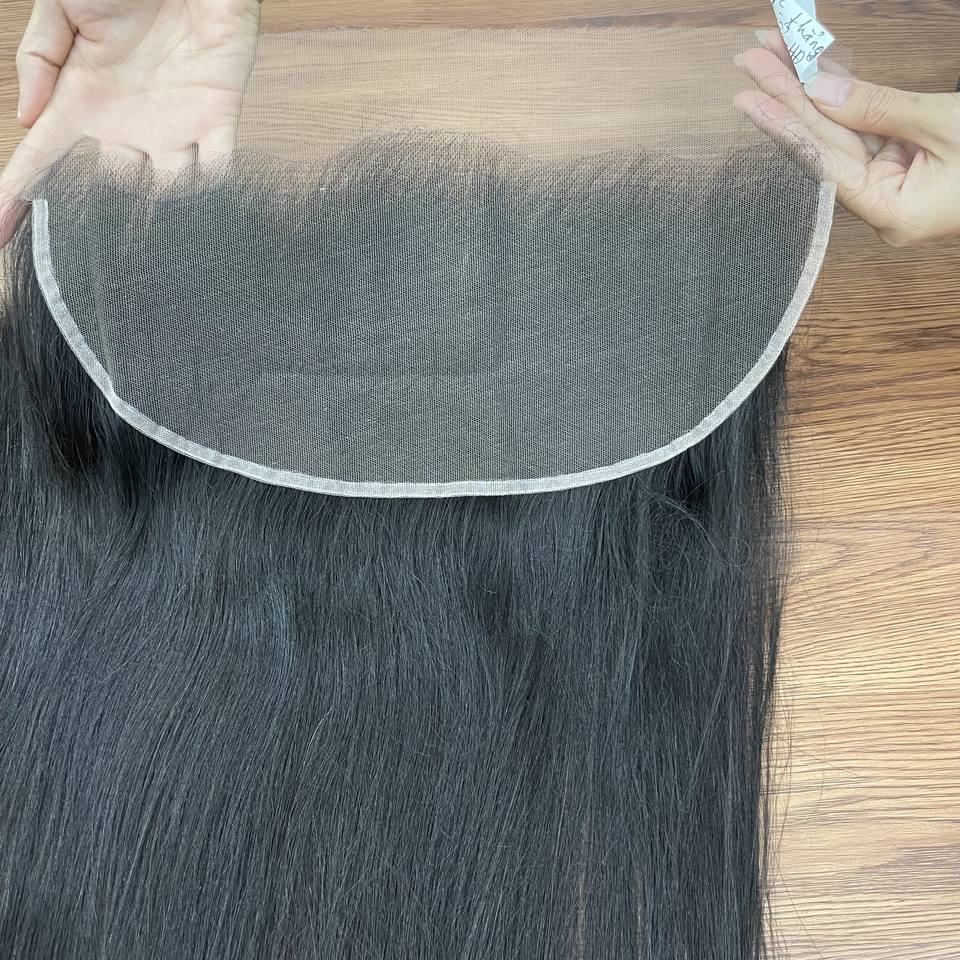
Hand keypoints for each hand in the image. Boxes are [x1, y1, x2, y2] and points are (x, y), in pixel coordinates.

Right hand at [0, 0, 262, 246]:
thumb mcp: (62, 8)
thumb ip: (39, 58)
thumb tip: (27, 119)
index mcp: (84, 102)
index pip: (43, 159)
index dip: (18, 197)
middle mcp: (128, 126)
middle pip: (114, 191)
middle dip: (110, 218)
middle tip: (108, 248)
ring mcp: (174, 127)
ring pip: (166, 191)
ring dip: (162, 217)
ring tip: (160, 249)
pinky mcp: (218, 118)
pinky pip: (217, 169)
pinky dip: (211, 195)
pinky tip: (203, 222)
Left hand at [735, 29, 959, 246]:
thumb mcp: (947, 124)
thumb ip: (881, 109)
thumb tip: (822, 90)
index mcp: (894, 213)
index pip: (824, 162)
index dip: (785, 124)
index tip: (749, 94)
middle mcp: (885, 206)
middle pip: (824, 144)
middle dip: (788, 97)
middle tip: (750, 59)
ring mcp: (895, 185)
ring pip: (840, 132)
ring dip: (808, 90)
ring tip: (771, 54)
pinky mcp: (906, 165)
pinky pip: (864, 127)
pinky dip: (842, 96)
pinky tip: (814, 71)